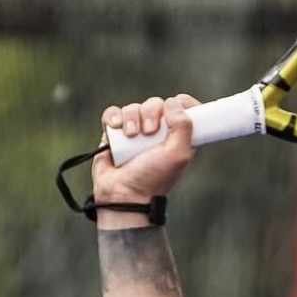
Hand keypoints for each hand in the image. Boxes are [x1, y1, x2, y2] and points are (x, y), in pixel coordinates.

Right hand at [92, 94, 199, 208]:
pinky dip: (114, 117)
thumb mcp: (179, 154)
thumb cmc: (153, 179)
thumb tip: (175, 102)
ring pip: (133, 108)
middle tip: (149, 132)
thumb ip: (184, 126)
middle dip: (152, 112)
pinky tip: (116, 128)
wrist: (123, 195)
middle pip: (156, 104)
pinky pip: (113, 114)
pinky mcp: (114, 134)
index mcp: (176, 136)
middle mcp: (156, 132)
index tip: (180, 101)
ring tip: (131, 136)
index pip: (183, 110)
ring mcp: (134, 132)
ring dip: (131, 118)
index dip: (182, 103)